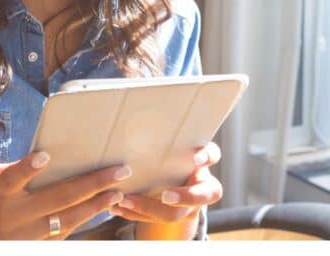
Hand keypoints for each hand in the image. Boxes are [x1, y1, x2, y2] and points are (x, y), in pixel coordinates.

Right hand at [0, 151, 128, 239]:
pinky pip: (60, 237)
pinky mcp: (30, 248)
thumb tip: (38, 159)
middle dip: (92, 183)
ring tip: (116, 194)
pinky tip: (99, 213)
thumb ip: (8, 172)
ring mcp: (24, 235)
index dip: (28, 167)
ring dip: (94, 206)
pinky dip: (80, 224)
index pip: (12, 177)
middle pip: (57, 198)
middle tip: (119, 171)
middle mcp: (13, 215)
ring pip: (66, 221)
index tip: (44, 156)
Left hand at [108, 142, 222, 237]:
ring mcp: (186, 204)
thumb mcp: (172, 141)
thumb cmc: (167, 150)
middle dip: (184, 197)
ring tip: (124, 200)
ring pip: (174, 214)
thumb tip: (140, 109)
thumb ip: (164, 133)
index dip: (206, 157)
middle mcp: (200, 184)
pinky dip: (134, 214)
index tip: (196, 158)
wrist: (169, 176)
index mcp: (202, 162)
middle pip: (202, 195)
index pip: (212, 156)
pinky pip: (153, 220)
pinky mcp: (169, 214)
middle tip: (166, 196)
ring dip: (148, 209)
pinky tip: (117, 208)